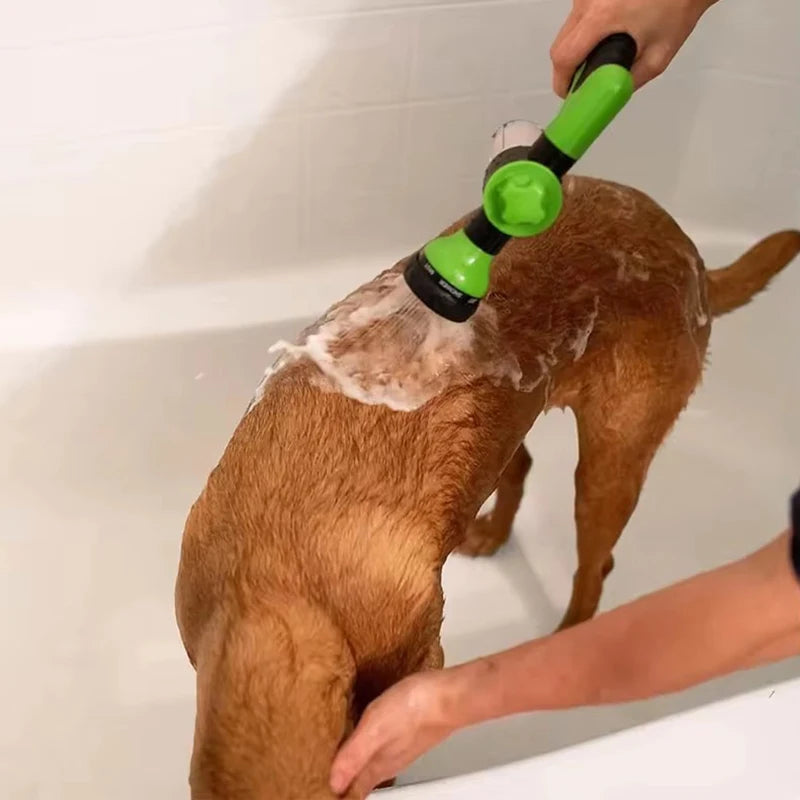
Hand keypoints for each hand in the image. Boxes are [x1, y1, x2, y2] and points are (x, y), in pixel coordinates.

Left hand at [330, 670, 458, 798]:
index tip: (318, 788)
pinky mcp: (404, 730)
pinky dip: (363, 746)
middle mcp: (388, 761)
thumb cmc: (416, 709)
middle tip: (320, 775)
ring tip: (333, 759)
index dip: (336, 791)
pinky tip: (359, 734)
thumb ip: (353, 756)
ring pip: (368, 764)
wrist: (449, 695)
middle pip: (359, 781)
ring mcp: (397, 746)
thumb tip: (332, 783)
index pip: (352, 792)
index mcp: (378, 766)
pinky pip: (378, 746)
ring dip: (350, 765)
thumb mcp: (375, 728)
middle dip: (340, 780)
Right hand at [551, 0, 716, 96]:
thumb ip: (628, 81)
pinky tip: (609, 32)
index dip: (563, 81)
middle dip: (569, 66)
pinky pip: (579, 15)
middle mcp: (589, 0)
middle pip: (560, 44)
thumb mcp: (657, 58)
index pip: (564, 57)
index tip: (569, 93)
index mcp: (602, 17)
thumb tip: (605, 95)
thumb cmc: (677, 8)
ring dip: (579, 46)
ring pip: (568, 29)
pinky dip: (587, 29)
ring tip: (605, 50)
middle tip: (586, 78)